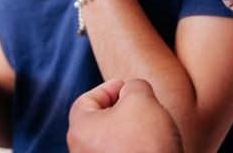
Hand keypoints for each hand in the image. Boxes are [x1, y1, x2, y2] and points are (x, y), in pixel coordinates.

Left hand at [68, 79, 182, 152]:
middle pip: (99, 121)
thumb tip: (133, 89)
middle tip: (141, 105)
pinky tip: (152, 147)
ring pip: (112, 141)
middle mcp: (82, 150)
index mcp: (79, 129)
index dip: (108, 88)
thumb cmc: (143, 144)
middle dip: (121, 110)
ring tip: (151, 128)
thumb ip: (134, 86)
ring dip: (130, 131)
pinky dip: (135, 148)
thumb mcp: (140, 99)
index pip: (87, 100)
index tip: (126, 86)